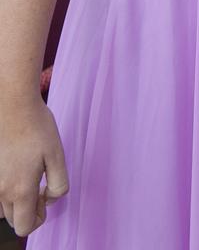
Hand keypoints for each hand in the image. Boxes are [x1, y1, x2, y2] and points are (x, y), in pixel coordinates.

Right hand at [0, 97, 68, 236]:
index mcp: (20, 190)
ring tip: (27, 175)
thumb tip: (51, 199)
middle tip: (40, 185)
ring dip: (15, 200)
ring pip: (2, 207)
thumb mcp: (58, 155)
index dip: (39, 219)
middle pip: (13, 219)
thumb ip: (59, 183)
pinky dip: (5, 189)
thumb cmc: (37, 128)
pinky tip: (16, 169)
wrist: (13, 105)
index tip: (46, 197)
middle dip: (28, 210)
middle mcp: (1, 191)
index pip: (24, 227)